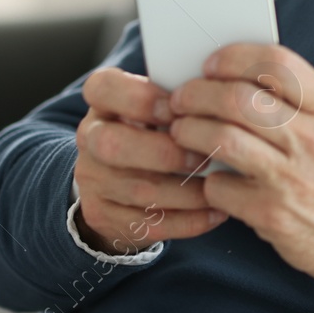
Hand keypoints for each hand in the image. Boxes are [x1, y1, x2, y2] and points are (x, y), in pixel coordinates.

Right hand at [73, 67, 228, 254]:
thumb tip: (223, 94)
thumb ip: (180, 98)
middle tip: (205, 157)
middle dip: (166, 153)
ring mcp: (93, 181)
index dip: (141, 99)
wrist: (119, 178)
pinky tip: (217, 211)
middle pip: (113, 145)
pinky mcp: (105, 216)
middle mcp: (90, 139)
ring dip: (188, 192)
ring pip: (139, 190)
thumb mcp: (157, 104)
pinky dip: (189, 220)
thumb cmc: (154, 129)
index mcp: (103, 102)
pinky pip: (149, 223)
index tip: (177, 107)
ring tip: (223, 187)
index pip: (103, 89)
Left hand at [167, 44, 313, 312]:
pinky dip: (208, 180)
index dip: (235, 58)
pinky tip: (213, 180)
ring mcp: (291, 178)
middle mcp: (312, 139)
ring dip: (190, 131)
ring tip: (183, 131)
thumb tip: (257, 79)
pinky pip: (220, 186)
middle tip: (183, 99)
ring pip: (221, 138)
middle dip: (198, 94)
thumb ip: (311, 102)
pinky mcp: (271, 214)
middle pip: (238, 99)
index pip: (278, 65)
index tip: (213, 64)